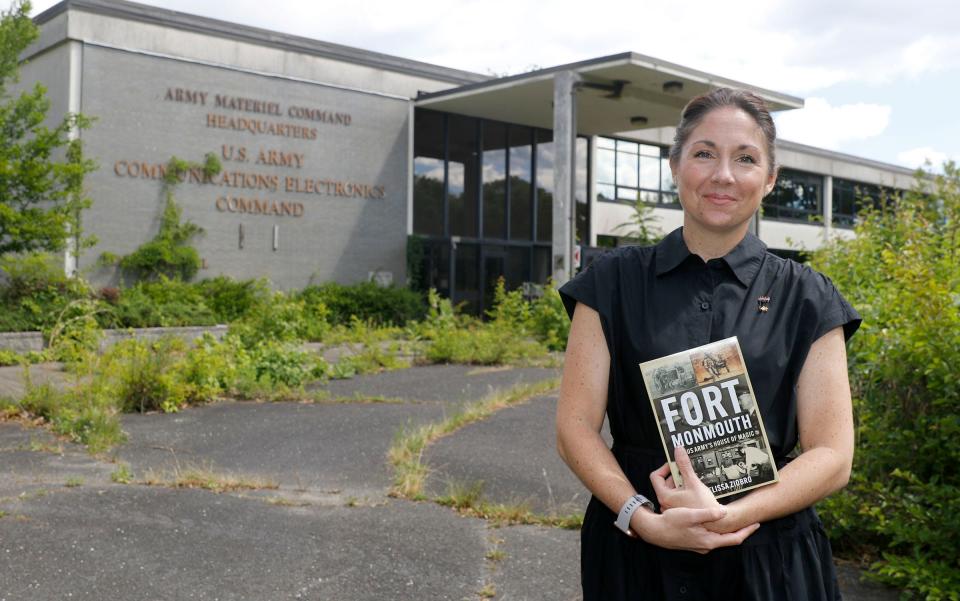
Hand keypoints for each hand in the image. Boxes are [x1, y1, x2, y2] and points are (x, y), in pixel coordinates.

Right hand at [630, 505, 759, 553]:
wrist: (655, 531)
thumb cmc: (671, 522)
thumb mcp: (690, 515)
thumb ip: (708, 514)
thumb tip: (724, 512)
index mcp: (709, 541)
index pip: (734, 539)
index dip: (747, 531)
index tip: (757, 524)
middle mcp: (706, 546)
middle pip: (729, 539)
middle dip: (740, 530)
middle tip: (749, 520)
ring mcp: (700, 545)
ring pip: (720, 538)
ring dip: (728, 530)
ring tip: (735, 519)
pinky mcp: (695, 542)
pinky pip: (711, 537)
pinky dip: (718, 530)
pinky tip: (716, 521)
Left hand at [651, 446, 717, 511]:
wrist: (716, 522)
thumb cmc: (703, 505)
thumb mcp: (693, 482)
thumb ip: (684, 465)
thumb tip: (678, 450)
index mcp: (664, 496)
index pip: (656, 476)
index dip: (665, 468)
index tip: (676, 464)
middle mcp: (665, 503)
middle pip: (666, 482)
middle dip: (677, 475)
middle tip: (688, 471)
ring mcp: (672, 507)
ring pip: (674, 488)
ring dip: (682, 482)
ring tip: (693, 479)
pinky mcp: (680, 510)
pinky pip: (679, 495)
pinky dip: (685, 489)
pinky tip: (695, 488)